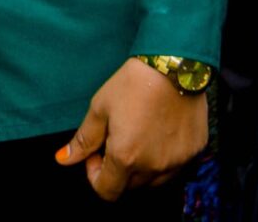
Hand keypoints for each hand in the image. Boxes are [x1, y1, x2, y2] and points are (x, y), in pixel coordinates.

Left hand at [56, 59, 207, 200]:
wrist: (173, 66)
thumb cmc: (133, 84)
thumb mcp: (100, 108)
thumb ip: (83, 140)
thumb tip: (63, 159)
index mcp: (126, 157)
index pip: (107, 191)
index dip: (95, 175)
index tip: (96, 154)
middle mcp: (153, 166)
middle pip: (129, 186)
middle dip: (116, 169)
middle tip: (115, 139)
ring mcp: (177, 162)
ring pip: (153, 181)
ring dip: (140, 167)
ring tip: (136, 135)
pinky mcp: (193, 152)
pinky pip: (174, 167)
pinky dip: (163, 159)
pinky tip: (157, 133)